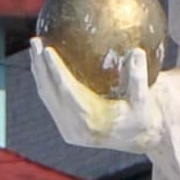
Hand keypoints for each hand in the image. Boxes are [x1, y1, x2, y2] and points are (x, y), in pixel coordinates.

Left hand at [32, 38, 163, 154]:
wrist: (137, 138)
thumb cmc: (142, 116)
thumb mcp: (144, 99)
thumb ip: (138, 78)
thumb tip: (137, 51)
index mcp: (89, 121)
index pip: (66, 92)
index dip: (55, 70)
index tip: (47, 49)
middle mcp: (73, 127)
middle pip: (50, 92)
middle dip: (40, 66)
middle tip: (36, 40)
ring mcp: (67, 129)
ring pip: (47, 96)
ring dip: (39, 71)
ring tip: (35, 47)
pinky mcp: (65, 127)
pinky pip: (51, 100)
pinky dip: (45, 81)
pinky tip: (43, 62)